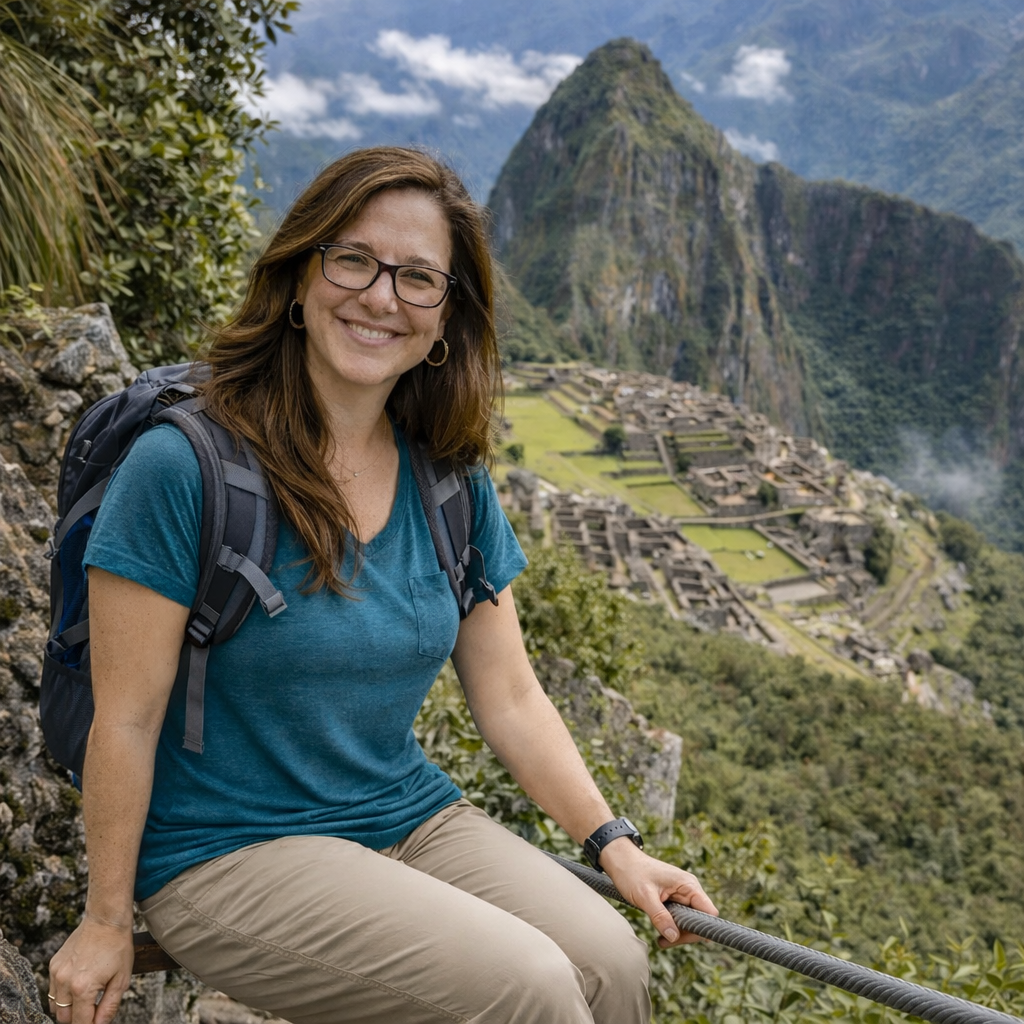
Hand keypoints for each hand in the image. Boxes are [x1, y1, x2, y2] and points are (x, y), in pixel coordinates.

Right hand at [47, 915, 133, 1023]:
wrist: (106, 919)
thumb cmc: (117, 947)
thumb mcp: (121, 979)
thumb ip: (109, 1007)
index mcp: (83, 988)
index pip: (79, 1022)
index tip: (95, 1021)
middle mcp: (65, 982)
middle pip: (64, 1017)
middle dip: (78, 1018)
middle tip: (92, 1010)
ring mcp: (56, 973)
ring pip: (55, 1006)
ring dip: (68, 1007)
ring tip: (86, 996)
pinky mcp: (53, 965)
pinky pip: (52, 989)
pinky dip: (63, 992)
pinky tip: (78, 982)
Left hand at [600, 839, 718, 947]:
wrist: (620, 860)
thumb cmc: (632, 872)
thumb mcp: (645, 896)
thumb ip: (660, 917)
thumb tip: (674, 936)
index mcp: (688, 885)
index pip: (709, 912)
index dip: (701, 928)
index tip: (682, 938)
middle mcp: (689, 889)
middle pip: (699, 920)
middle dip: (685, 934)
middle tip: (665, 941)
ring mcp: (682, 894)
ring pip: (689, 921)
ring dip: (677, 933)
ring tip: (660, 940)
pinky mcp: (674, 899)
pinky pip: (679, 918)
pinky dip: (671, 927)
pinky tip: (661, 935)